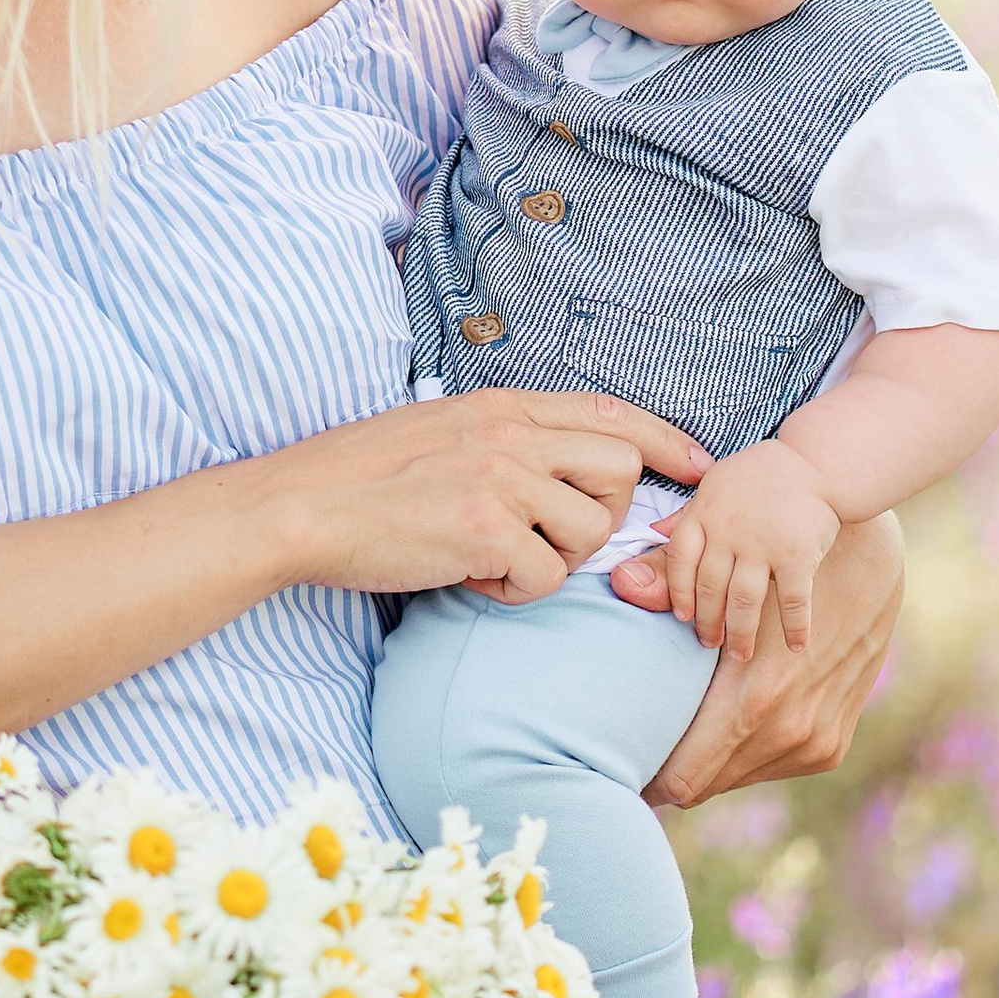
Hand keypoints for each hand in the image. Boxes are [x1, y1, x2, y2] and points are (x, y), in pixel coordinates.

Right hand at [269, 390, 710, 608]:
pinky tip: (468, 577)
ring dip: (555, 560)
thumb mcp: (441, 431)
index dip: (665, 439)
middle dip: (605, 513)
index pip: (611, 411)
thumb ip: (502, 440)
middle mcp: (511, 434)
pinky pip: (546, 577)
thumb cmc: (361, 478)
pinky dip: (514, 591)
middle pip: (621, 468)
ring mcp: (501, 478)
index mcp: (502, 407)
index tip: (697, 465)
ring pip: (592, 529)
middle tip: (552, 537)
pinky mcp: (485, 529)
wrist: (301, 506)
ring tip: (497, 559)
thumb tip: (556, 467)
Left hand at [617, 508, 904, 807]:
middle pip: (704, 785)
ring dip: (707, 761)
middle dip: (669, 771)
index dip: (646, 779)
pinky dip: (742, 752)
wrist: (872, 562)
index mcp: (756, 700)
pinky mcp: (831, 746)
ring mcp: (815, 744)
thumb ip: (670, 583)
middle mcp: (789, 733)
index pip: (683, 778)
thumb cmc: (788, 565)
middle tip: (637, 747)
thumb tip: (621, 582)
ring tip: (679, 729)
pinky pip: (769, 768)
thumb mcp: (730, 574)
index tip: (619, 766)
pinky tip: (724, 721)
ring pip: (736, 779)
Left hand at [665, 440, 841, 659]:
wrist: (816, 462)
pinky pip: (793, 600)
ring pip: (743, 601)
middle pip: (709, 587)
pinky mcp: (798, 555)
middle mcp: (729, 531)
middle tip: (709, 644)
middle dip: (707, 621)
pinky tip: (797, 646)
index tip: (682, 616)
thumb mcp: (715, 484)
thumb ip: (688, 514)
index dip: (677, 592)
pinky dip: (795, 626)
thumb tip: (652, 533)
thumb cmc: (761, 476)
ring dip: (740, 634)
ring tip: (740, 655)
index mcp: (705, 512)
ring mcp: (763, 544)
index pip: (679, 560)